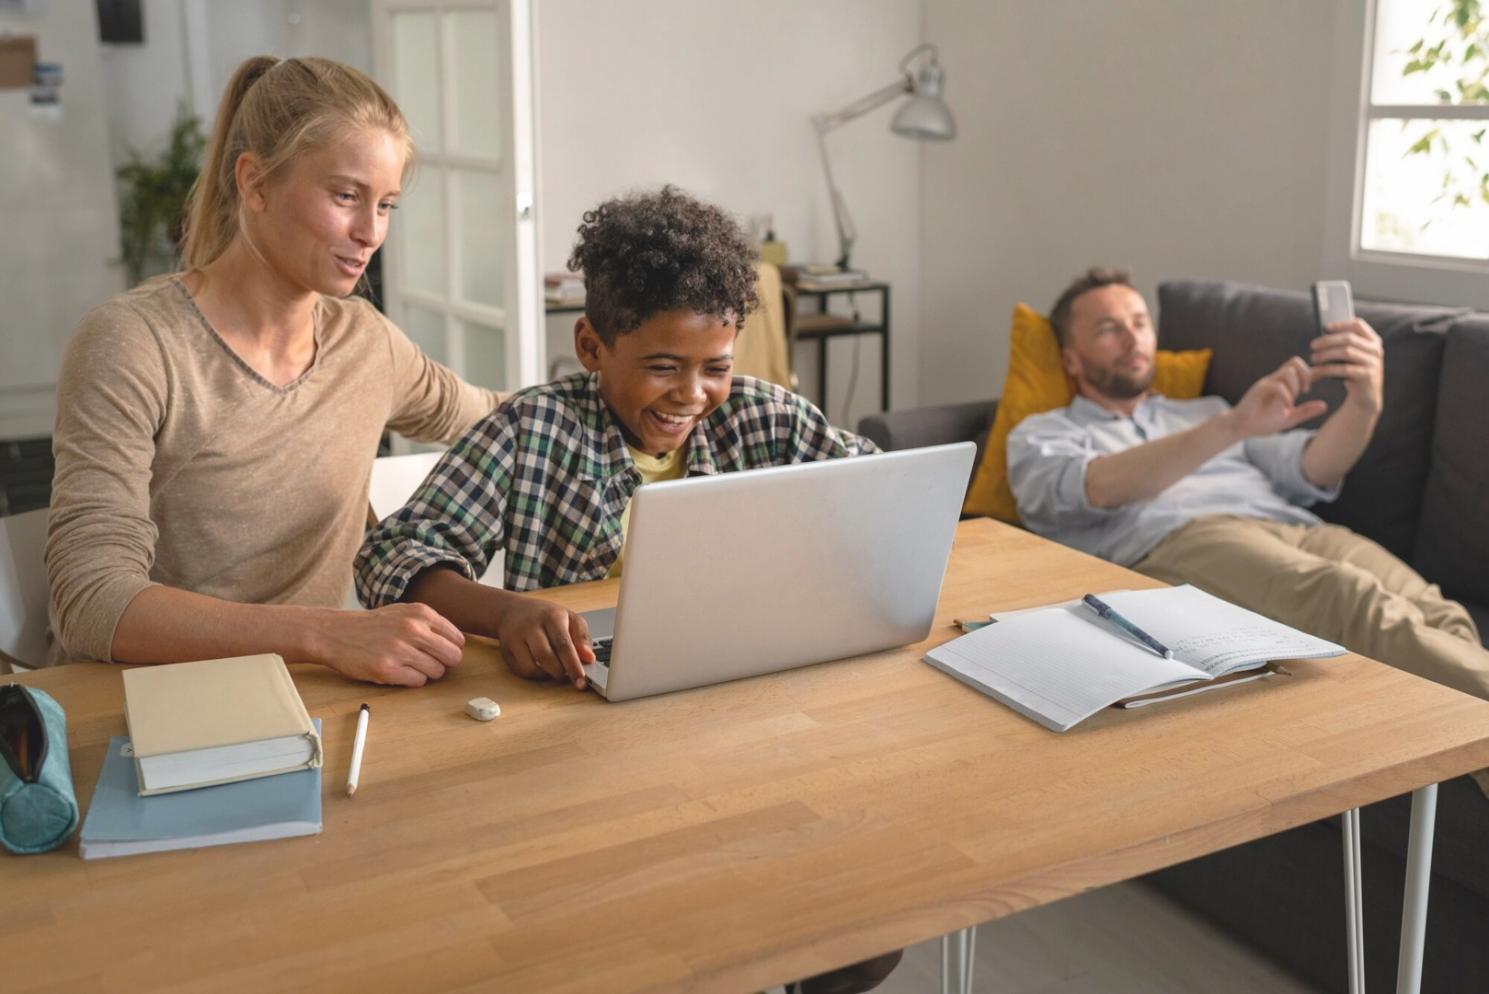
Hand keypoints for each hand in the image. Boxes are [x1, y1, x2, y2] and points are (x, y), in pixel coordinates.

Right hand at [310, 603, 465, 686]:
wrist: (334, 633)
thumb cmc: (372, 625)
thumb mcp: (403, 612)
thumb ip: (429, 623)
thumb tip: (456, 642)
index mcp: (421, 613)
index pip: (457, 639)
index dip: (452, 649)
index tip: (441, 652)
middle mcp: (413, 629)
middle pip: (453, 657)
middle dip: (444, 663)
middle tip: (429, 662)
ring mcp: (400, 650)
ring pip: (437, 672)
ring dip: (426, 673)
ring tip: (409, 665)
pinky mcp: (388, 670)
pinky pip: (418, 682)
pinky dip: (412, 680)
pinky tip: (399, 671)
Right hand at [493, 596, 593, 689]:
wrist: (512, 611)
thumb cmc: (545, 616)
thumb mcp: (569, 618)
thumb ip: (582, 638)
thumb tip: (589, 658)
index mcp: (551, 616)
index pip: (563, 644)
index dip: (573, 665)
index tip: (581, 679)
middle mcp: (531, 626)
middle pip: (545, 657)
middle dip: (560, 672)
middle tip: (569, 675)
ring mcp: (516, 638)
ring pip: (531, 666)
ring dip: (547, 674)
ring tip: (556, 669)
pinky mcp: (506, 650)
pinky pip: (521, 670)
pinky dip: (535, 675)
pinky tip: (542, 668)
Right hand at [1228, 357, 1328, 439]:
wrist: (1240, 428)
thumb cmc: (1262, 423)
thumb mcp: (1290, 418)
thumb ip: (1306, 411)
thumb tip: (1324, 405)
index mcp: (1284, 385)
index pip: (1301, 369)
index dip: (1315, 371)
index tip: (1318, 382)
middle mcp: (1275, 380)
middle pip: (1295, 361)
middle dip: (1306, 374)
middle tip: (1305, 391)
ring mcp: (1266, 383)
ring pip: (1288, 371)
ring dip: (1295, 386)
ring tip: (1291, 402)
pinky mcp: (1259, 390)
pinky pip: (1277, 386)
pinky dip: (1286, 396)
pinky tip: (1285, 408)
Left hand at [1311, 318, 1383, 415]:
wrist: (1365, 397)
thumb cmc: (1353, 372)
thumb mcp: (1351, 356)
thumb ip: (1343, 344)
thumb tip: (1323, 332)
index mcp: (1373, 341)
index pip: (1358, 325)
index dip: (1341, 324)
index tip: (1324, 327)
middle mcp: (1376, 350)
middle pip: (1349, 338)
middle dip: (1328, 341)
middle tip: (1312, 346)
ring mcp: (1373, 363)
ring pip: (1346, 352)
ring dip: (1326, 354)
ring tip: (1313, 358)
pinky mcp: (1367, 376)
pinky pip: (1344, 369)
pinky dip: (1327, 369)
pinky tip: (1316, 372)